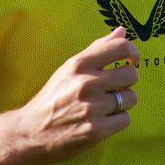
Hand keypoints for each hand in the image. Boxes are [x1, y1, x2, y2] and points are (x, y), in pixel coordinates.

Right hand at [15, 27, 138, 164]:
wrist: (30, 133)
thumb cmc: (53, 98)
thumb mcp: (69, 68)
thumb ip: (97, 49)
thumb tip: (122, 31)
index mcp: (79, 64)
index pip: (120, 47)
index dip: (133, 52)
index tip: (131, 60)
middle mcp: (86, 83)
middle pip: (131, 74)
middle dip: (126, 82)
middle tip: (113, 88)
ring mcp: (92, 108)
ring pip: (130, 98)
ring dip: (122, 103)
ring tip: (104, 106)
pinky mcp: (96, 130)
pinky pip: (125, 119)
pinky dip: (117, 120)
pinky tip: (102, 120)